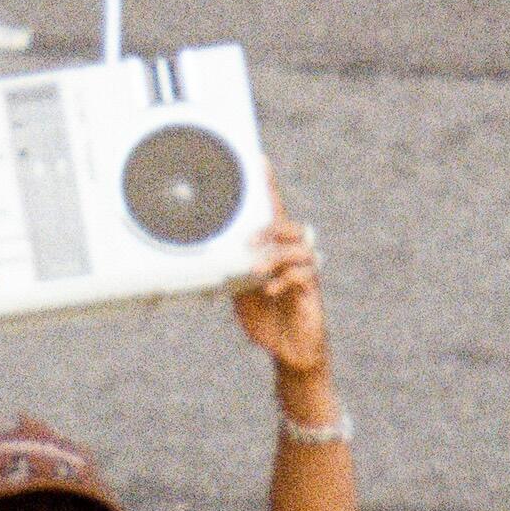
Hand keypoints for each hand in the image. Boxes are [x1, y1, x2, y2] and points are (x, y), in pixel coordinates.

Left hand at [230, 180, 330, 380]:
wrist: (287, 350)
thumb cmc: (263, 316)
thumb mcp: (237, 289)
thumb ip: (227, 269)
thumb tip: (198, 254)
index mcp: (273, 251)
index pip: (273, 213)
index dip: (268, 186)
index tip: (258, 160)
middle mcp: (292, 258)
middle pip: (292, 225)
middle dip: (271, 228)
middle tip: (248, 241)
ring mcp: (305, 275)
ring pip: (302, 247)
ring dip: (275, 255)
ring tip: (255, 269)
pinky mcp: (311, 294)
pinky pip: (305, 277)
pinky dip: (285, 280)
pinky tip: (268, 289)